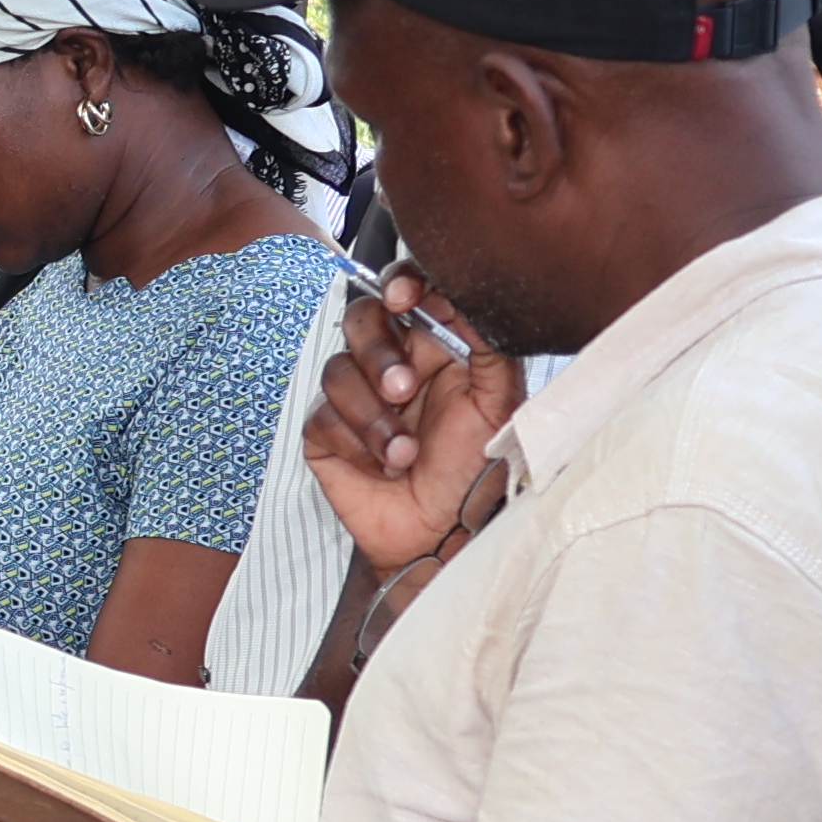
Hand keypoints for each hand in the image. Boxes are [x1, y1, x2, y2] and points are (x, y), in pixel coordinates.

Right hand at [299, 275, 525, 569]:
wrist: (441, 537)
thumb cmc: (474, 474)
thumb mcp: (498, 401)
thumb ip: (489, 340)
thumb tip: (461, 292)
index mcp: (435, 346)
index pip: (407, 292)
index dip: (399, 283)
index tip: (404, 298)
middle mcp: (392, 365)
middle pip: (360, 319)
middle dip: (378, 352)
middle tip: (403, 389)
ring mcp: (356, 398)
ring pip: (338, 370)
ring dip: (373, 415)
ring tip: (405, 453)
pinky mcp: (326, 433)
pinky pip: (323, 416)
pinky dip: (357, 443)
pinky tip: (384, 467)